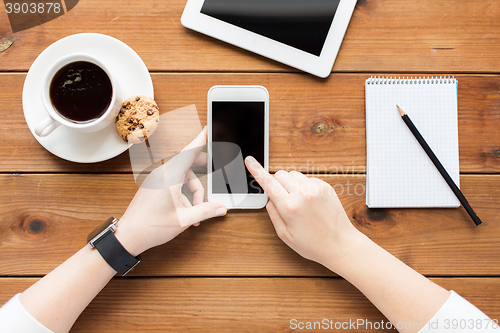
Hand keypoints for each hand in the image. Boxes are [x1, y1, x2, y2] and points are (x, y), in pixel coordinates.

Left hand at [115, 128, 226, 255]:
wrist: (128, 236)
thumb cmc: (150, 227)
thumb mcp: (183, 220)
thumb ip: (205, 211)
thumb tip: (220, 208)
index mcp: (169, 177)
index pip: (189, 152)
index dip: (201, 140)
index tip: (208, 129)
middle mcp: (161, 174)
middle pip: (188, 162)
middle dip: (203, 168)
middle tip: (215, 171)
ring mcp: (156, 178)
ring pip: (182, 175)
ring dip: (193, 190)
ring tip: (196, 211)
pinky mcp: (153, 185)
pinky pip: (174, 181)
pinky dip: (183, 193)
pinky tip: (187, 211)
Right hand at [245, 156, 359, 267]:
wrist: (341, 244)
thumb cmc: (313, 244)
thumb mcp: (285, 235)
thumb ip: (273, 214)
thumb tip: (269, 199)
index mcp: (289, 207)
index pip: (268, 183)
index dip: (256, 170)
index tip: (250, 160)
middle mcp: (302, 194)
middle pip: (280, 174)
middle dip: (276, 183)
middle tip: (283, 199)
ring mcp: (315, 188)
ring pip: (293, 175)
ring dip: (290, 184)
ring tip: (298, 202)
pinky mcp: (325, 186)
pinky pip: (307, 178)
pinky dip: (303, 186)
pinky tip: (310, 202)